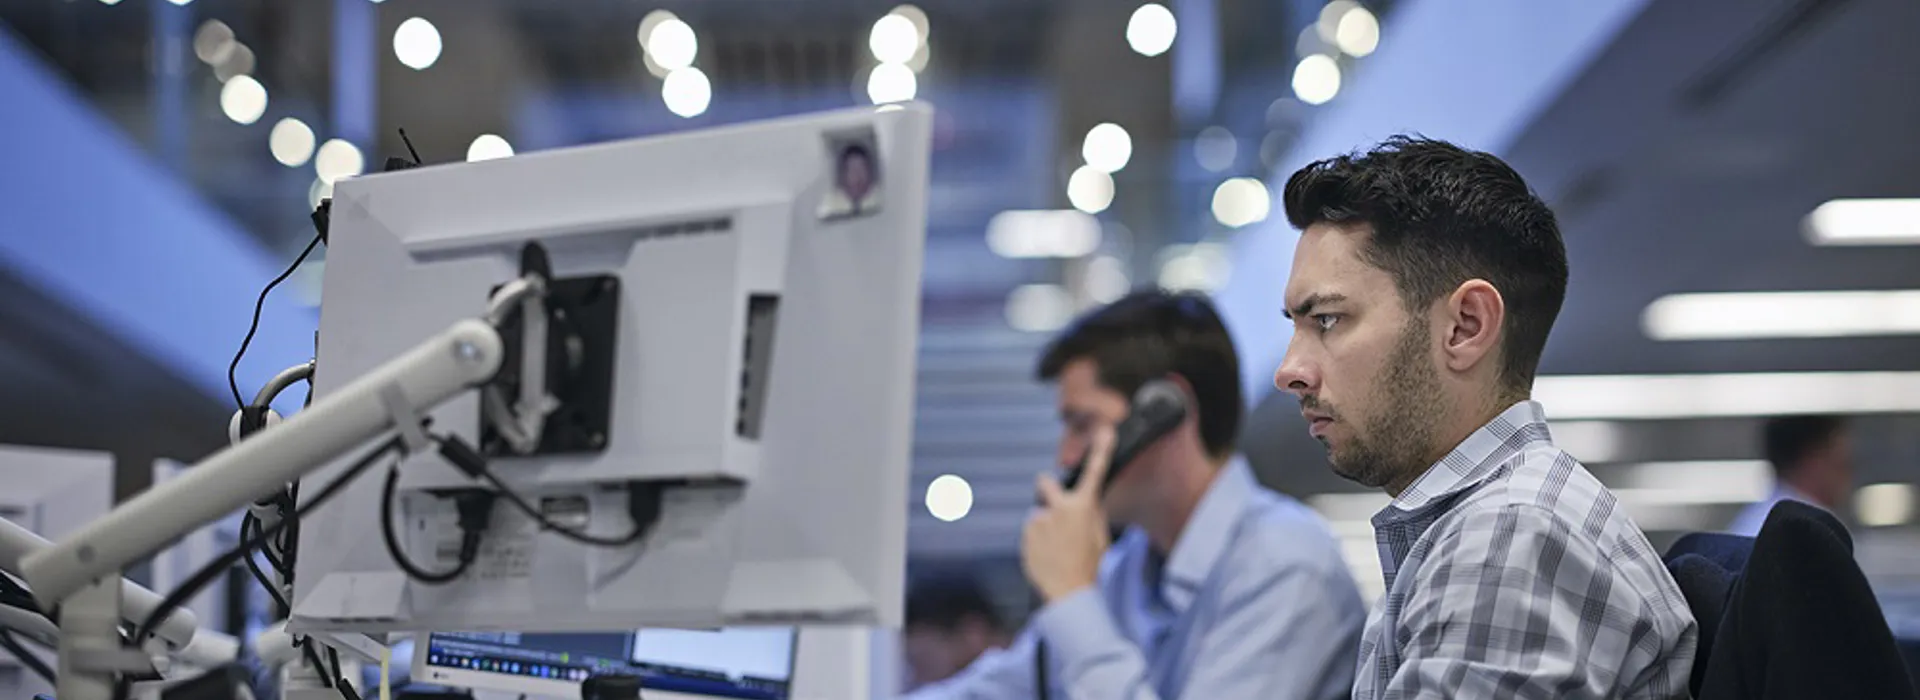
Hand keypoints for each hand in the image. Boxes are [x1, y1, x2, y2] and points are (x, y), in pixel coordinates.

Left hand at [1022, 426, 1115, 603]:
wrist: (1071, 593)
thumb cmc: (1090, 566)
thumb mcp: (1100, 537)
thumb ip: (1091, 513)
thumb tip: (1085, 501)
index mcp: (1083, 506)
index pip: (1095, 473)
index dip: (1101, 451)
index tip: (1106, 431)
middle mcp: (1059, 508)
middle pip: (1045, 483)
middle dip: (1046, 488)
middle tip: (1053, 509)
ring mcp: (1040, 521)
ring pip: (1039, 516)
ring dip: (1044, 526)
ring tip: (1056, 551)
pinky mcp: (1026, 535)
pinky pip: (1031, 533)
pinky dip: (1036, 542)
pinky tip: (1047, 557)